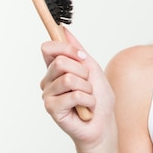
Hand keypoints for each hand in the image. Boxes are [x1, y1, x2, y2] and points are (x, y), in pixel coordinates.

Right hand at [40, 28, 115, 149]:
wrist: (103, 123)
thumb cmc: (99, 99)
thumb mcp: (92, 69)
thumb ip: (77, 50)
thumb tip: (63, 29)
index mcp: (56, 69)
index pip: (49, 48)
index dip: (66, 48)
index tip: (81, 56)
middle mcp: (48, 81)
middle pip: (60, 62)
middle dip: (82, 72)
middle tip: (87, 85)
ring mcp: (48, 95)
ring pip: (68, 79)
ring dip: (87, 88)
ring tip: (88, 98)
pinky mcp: (52, 108)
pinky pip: (74, 95)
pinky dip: (88, 100)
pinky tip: (86, 108)